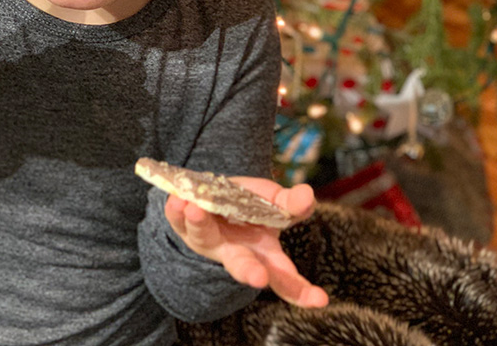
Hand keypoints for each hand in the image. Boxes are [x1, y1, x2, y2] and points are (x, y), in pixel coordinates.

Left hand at [164, 180, 329, 308]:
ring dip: (200, 225)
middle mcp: (235, 254)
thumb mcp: (275, 202)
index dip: (302, 292)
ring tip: (196, 210)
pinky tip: (179, 200)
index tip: (320, 300)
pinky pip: (177, 219)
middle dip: (250, 272)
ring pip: (204, 238)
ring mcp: (208, 242)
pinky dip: (177, 210)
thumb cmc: (249, 205)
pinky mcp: (183, 225)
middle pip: (242, 267)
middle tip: (258, 277)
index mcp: (263, 255)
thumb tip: (308, 196)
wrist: (214, 195)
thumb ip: (291, 204)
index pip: (285, 279)